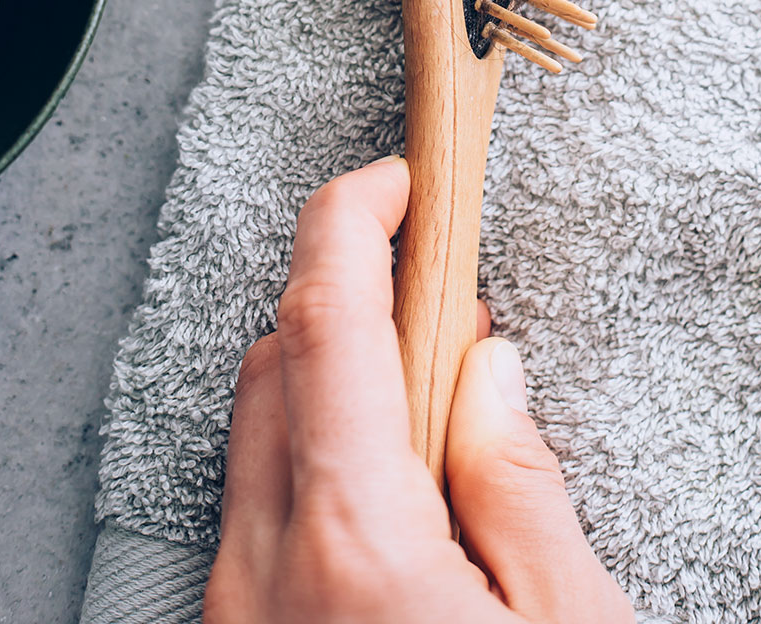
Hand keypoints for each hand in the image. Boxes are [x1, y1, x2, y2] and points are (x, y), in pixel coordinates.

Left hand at [203, 157, 631, 623]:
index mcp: (356, 547)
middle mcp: (268, 574)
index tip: (399, 179)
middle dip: (357, 307)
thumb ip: (521, 489)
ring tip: (439, 428)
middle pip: (280, 365)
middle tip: (456, 323)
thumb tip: (490, 375)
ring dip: (332, 393)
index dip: (353, 222)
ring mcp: (239, 616)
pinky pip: (253, 517)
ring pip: (257, 439)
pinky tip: (397, 508)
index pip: (325, 324)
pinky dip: (314, 471)